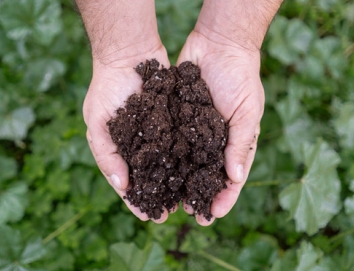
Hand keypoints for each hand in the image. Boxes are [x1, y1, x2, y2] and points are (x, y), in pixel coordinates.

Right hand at [83, 44, 172, 222]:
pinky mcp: (173, 121)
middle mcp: (140, 144)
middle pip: (151, 177)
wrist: (129, 54)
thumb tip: (121, 186)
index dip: (135, 199)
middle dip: (159, 195)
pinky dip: (186, 158)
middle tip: (170, 213)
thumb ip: (106, 154)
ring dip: (175, 182)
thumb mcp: (98, 122)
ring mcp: (158, 133)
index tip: (146, 217)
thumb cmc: (108, 88)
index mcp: (119, 149)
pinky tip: (195, 172)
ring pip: (168, 164)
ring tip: (185, 199)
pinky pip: (181, 143)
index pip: (127, 181)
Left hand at [177, 30, 264, 225]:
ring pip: (185, 162)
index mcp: (233, 142)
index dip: (224, 197)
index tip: (214, 214)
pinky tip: (157, 171)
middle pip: (205, 174)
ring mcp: (193, 131)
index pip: (231, 177)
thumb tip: (236, 178)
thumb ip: (242, 143)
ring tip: (170, 200)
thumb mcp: (248, 111)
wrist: (218, 45)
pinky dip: (165, 157)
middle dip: (198, 194)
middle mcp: (212, 141)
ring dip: (179, 182)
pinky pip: (170, 141)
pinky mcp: (176, 118)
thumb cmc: (240, 78)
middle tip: (190, 213)